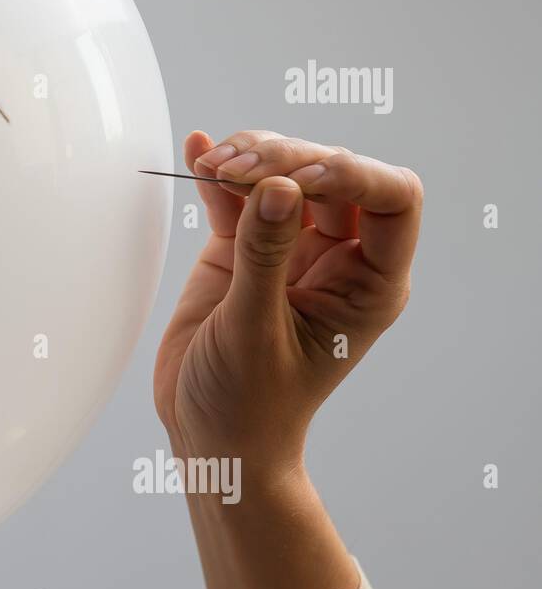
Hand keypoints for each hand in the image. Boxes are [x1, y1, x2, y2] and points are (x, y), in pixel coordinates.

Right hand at [153, 129, 422, 588]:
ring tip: (211, 165)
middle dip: (284, 161)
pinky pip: (236, 198)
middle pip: (329, 176)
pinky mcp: (242, 250)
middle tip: (234, 170)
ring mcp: (288, 250)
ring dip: (248, 160)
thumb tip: (280, 186)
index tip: (296, 178)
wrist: (208, 436)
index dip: (352, 174)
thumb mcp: (255, 332)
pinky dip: (217, 174)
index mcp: (368, 284)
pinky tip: (198, 152)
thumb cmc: (247, 404)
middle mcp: (336, 259)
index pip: (391, 200)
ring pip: (282, 176)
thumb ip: (266, 255)